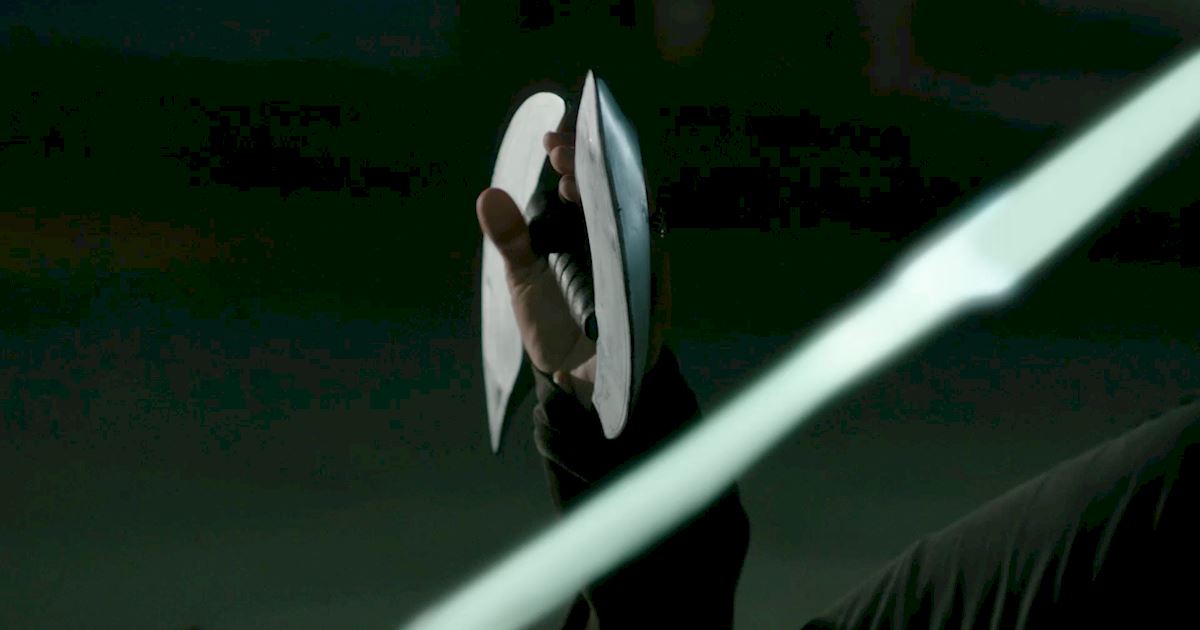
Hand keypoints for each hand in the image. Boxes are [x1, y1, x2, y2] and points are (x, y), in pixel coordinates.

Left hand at [476, 121, 670, 410]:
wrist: (574, 380)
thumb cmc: (553, 324)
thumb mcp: (523, 279)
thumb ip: (511, 239)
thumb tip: (488, 196)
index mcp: (587, 227)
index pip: (586, 178)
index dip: (573, 154)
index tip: (551, 140)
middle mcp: (617, 235)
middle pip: (615, 184)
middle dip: (589, 162)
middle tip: (559, 152)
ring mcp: (638, 259)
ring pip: (637, 210)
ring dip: (607, 190)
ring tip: (572, 181)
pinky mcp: (653, 287)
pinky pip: (653, 253)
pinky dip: (635, 233)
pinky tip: (612, 217)